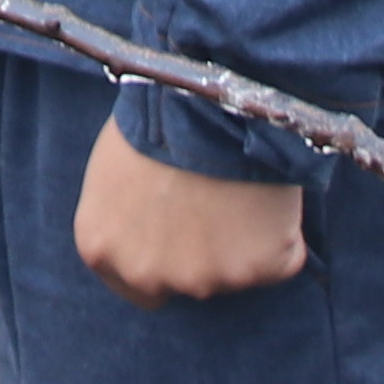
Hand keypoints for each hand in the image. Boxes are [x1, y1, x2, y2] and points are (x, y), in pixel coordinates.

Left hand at [73, 122, 309, 303]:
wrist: (208, 97)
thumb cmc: (156, 117)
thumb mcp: (112, 170)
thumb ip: (122, 216)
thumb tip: (146, 226)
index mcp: (101, 248)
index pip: (133, 286)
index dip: (162, 256)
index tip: (179, 230)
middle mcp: (146, 274)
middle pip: (183, 283)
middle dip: (199, 255)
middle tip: (215, 205)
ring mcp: (205, 278)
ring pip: (234, 273)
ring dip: (242, 243)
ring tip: (242, 189)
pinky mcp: (260, 269)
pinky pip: (283, 259)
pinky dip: (282, 235)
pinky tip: (271, 196)